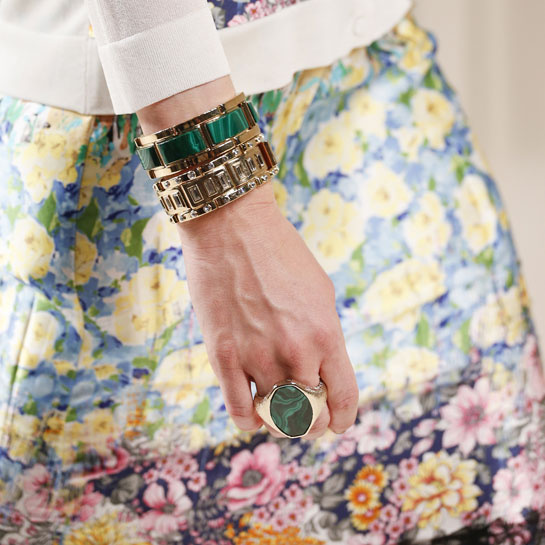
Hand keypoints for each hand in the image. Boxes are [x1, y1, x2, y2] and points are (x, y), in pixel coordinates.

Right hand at [136, 75, 358, 439]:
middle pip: (308, 416)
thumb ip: (324, 336)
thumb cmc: (280, 253)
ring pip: (274, 418)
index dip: (341, 419)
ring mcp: (257, 356)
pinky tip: (251, 416)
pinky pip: (240, 412)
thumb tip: (321, 371)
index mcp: (326, 334)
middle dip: (309, 422)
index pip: (343, 398)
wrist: (232, 226)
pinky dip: (249, 422)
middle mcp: (296, 352)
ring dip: (278, 422)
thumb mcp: (320, 292)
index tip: (335, 424)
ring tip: (275, 411)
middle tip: (303, 416)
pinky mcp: (223, 356)